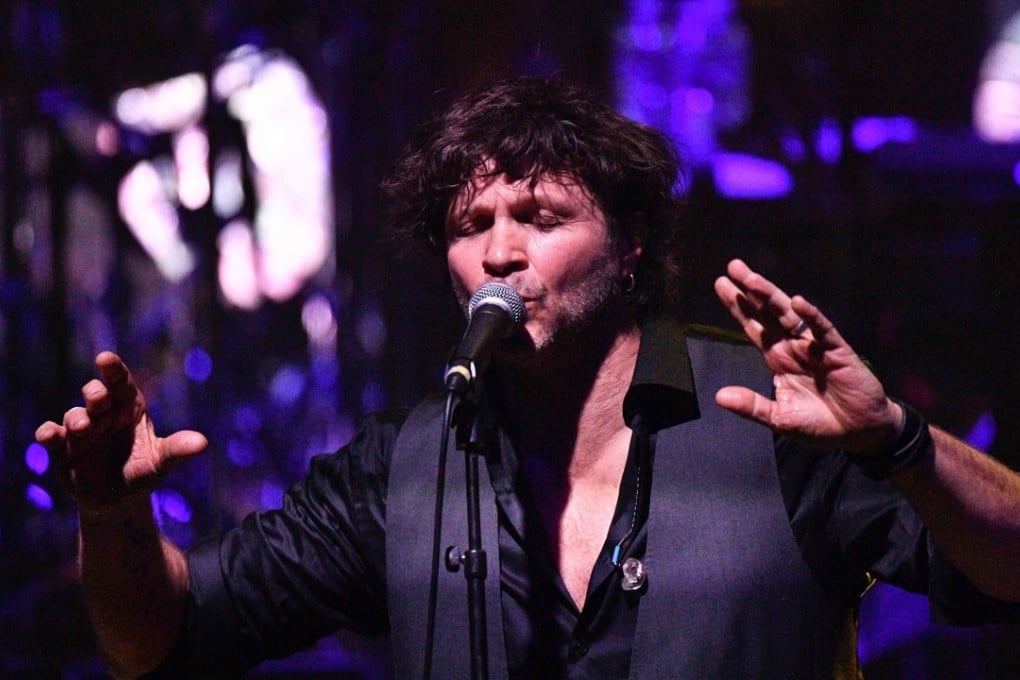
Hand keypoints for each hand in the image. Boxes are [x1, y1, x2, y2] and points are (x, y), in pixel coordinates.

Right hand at [34, 351, 206, 515]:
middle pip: (96, 394)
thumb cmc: (142, 472)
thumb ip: (177, 450)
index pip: (121, 382)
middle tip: (98, 396)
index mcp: (128, 408)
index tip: (105, 358)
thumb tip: (203, 443)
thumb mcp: (160, 463)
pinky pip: (50, 435)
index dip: (113, 369)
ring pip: (73, 415)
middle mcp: (103, 414)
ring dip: (76, 418)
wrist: (117, 500)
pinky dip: (48, 434)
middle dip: (95, 392)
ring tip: (83, 428)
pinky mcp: (61, 449)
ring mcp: (80, 430)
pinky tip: (49, 435)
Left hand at [713, 259, 901, 453]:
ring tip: (752, 278)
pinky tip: (798, 302)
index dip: (738, 307)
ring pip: (790, 315)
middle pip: (768, 313)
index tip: (721, 284)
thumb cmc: (819, 423)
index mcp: (778, 358)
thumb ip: (752, 406)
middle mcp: (794, 346)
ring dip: (772, 296)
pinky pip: (824, 331)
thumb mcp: (780, 419)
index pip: (754, 327)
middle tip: (732, 266)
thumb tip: (719, 397)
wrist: (859, 433)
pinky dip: (812, 317)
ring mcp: (815, 346)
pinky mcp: (838, 352)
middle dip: (751, 291)